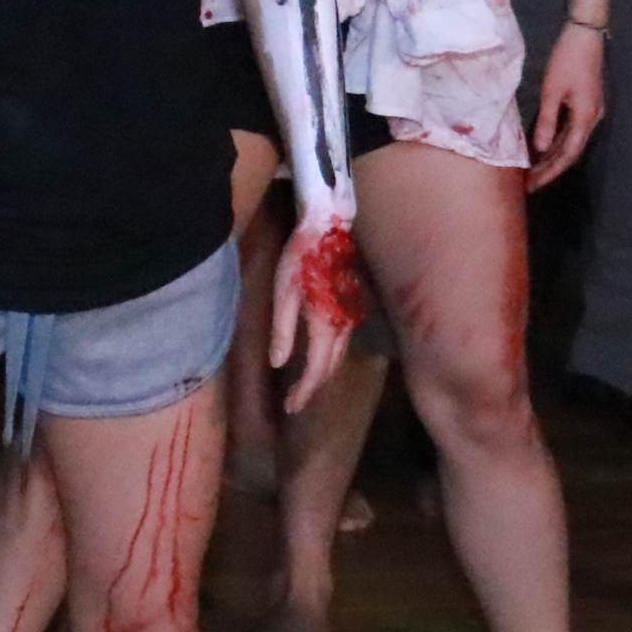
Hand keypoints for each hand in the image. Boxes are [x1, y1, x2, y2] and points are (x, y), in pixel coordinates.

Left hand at [268, 213, 364, 410]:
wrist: (334, 223)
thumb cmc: (304, 253)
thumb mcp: (284, 289)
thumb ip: (283, 329)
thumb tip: (278, 364)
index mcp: (325, 324)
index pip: (316, 370)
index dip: (304, 392)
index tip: (291, 408)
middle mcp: (344, 325)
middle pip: (329, 367)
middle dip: (311, 388)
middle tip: (295, 404)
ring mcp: (352, 315)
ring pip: (338, 355)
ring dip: (322, 373)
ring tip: (305, 387)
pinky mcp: (353, 305)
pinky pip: (343, 340)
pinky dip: (330, 355)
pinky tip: (320, 356)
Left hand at [527, 19, 606, 186]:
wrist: (586, 35)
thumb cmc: (568, 60)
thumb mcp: (552, 90)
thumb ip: (547, 120)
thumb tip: (540, 148)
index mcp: (586, 118)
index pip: (568, 155)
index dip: (551, 172)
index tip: (534, 184)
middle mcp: (592, 119)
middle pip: (571, 152)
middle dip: (551, 168)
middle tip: (529, 183)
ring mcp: (591, 112)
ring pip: (571, 142)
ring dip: (553, 157)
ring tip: (533, 170)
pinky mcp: (586, 104)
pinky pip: (572, 130)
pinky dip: (558, 141)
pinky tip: (544, 148)